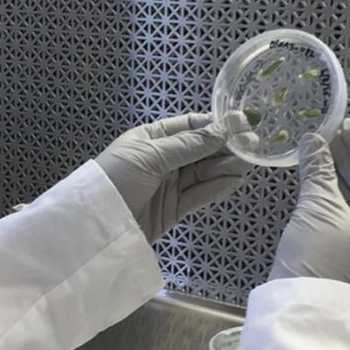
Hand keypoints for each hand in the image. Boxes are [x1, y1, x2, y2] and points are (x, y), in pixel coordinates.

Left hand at [96, 113, 256, 241]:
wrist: (96, 225)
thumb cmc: (116, 178)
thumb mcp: (150, 156)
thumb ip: (189, 145)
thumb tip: (223, 130)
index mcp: (151, 138)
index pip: (188, 127)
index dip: (214, 125)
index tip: (241, 123)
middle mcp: (162, 159)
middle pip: (200, 151)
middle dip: (225, 148)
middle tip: (253, 145)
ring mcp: (169, 184)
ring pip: (203, 172)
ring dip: (226, 167)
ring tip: (249, 163)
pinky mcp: (173, 208)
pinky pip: (200, 195)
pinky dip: (217, 188)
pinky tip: (235, 180)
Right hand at [269, 118, 349, 294]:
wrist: (303, 311)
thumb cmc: (322, 257)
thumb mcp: (319, 207)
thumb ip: (317, 170)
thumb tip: (312, 139)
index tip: (345, 127)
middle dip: (348, 160)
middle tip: (325, 136)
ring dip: (335, 176)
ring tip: (314, 153)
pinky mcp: (341, 257)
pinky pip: (340, 217)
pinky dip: (326, 196)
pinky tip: (309, 182)